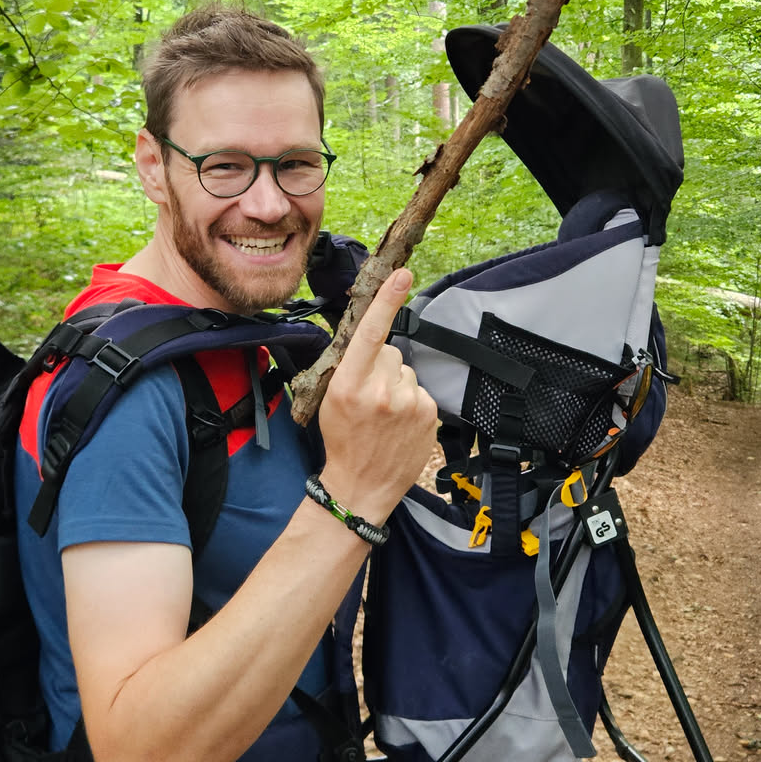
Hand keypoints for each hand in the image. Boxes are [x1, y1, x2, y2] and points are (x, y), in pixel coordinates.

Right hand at [315, 269, 437, 525]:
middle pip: (391, 351)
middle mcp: (382, 391)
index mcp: (350, 384)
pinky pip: (420, 391)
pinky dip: (411, 402)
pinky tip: (399, 424)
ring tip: (385, 415)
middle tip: (370, 395)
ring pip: (406, 371)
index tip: (401, 274)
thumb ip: (351, 367)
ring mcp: (409, 404)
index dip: (387, 300)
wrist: (361, 487)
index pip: (371, 332)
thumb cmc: (342, 441)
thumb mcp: (331, 399)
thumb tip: (370, 339)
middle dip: (382, 365)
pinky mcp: (429, 414)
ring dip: (398, 385)